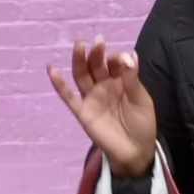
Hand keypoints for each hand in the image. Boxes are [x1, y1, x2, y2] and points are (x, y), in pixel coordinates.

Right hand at [48, 37, 158, 178]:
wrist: (136, 152)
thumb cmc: (142, 124)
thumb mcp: (142, 101)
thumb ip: (132, 80)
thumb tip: (129, 55)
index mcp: (120, 80)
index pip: (114, 62)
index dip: (117, 58)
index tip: (124, 60)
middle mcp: (103, 85)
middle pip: (96, 65)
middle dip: (97, 53)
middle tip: (98, 41)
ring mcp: (91, 98)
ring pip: (82, 75)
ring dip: (79, 60)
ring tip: (80, 46)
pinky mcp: (82, 111)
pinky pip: (68, 97)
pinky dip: (59, 84)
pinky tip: (52, 70)